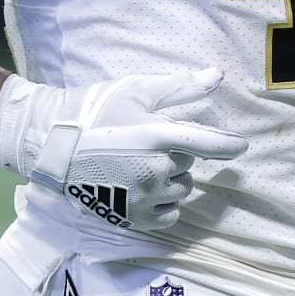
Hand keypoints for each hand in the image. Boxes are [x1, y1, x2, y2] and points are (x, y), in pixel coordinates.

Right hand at [0, 66, 246, 231]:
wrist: (53, 146)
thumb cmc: (95, 111)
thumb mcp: (135, 90)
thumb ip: (178, 86)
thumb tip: (215, 77)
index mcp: (157, 136)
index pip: (207, 143)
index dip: (228, 145)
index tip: (241, 147)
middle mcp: (155, 170)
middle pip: (188, 162)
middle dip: (177, 152)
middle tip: (149, 142)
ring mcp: (144, 197)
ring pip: (181, 189)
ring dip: (171, 178)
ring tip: (143, 165)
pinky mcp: (133, 218)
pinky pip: (169, 215)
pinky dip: (164, 204)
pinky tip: (145, 190)